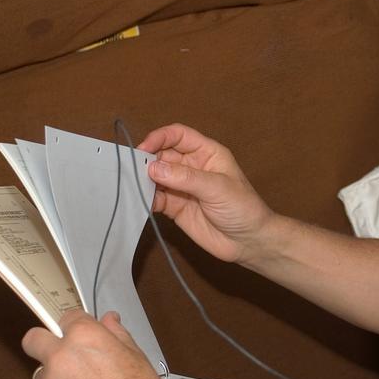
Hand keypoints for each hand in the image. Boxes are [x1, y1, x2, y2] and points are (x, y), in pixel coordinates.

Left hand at [22, 310, 168, 378]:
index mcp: (84, 337)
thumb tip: (108, 321)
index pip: (66, 318)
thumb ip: (115, 334)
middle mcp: (60, 358)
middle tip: (60, 357)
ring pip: (41, 377)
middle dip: (43, 344)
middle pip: (33, 340)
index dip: (74, 327)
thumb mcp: (135, 355)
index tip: (76, 335)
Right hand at [138, 123, 273, 264]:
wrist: (248, 242)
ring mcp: (181, 187)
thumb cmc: (243, 208)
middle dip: (146, 160)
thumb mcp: (218, 188)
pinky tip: (137, 200)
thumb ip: (186, 178)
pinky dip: (144, 198)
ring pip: (155, 176)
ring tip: (129, 185)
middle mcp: (192, 167)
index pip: (179, 135)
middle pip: (162, 155)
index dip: (160, 137)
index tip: (143, 148)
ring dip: (142, 179)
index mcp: (207, 153)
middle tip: (131, 170)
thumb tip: (153, 167)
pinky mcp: (174, 207)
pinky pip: (154, 198)